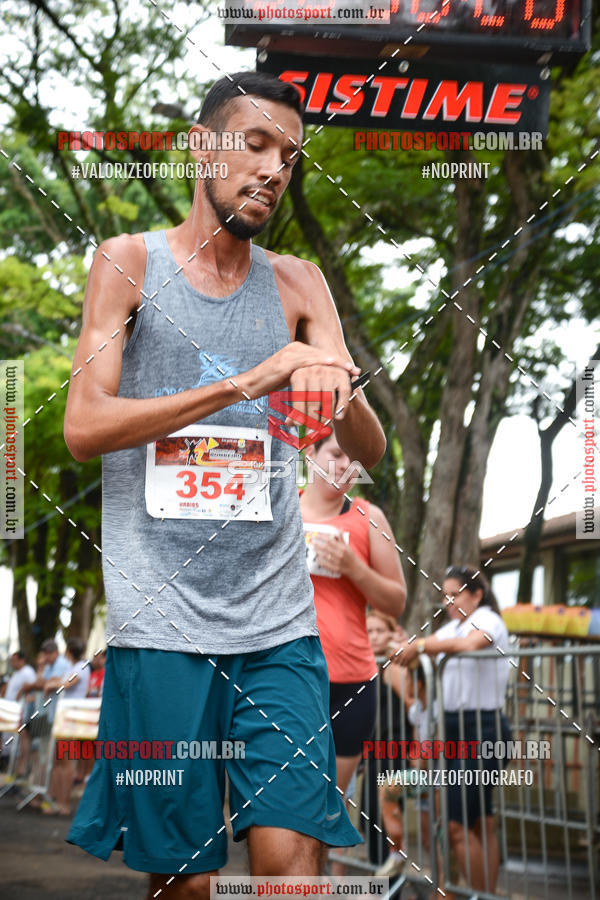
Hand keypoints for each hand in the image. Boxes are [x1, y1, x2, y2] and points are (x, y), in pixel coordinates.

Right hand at [240, 342, 359, 415]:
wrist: (250, 384)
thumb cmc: (269, 383)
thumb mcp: (291, 377)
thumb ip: (304, 375)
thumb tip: (319, 382)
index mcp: (297, 350)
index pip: (321, 356)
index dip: (338, 362)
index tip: (352, 370)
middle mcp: (294, 348)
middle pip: (322, 354)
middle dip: (340, 362)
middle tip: (355, 370)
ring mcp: (290, 353)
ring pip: (317, 356)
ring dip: (335, 363)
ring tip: (349, 369)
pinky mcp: (285, 361)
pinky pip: (307, 360)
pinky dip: (320, 362)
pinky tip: (331, 364)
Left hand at [312, 533, 357, 577]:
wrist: (355, 568)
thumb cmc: (350, 556)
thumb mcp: (347, 546)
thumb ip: (341, 539)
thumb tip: (340, 529)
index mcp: (342, 548)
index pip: (330, 541)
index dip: (322, 537)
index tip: (316, 535)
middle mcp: (339, 554)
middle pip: (326, 547)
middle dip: (317, 544)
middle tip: (312, 541)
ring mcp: (337, 562)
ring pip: (324, 555)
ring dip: (317, 551)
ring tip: (313, 548)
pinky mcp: (335, 569)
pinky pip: (325, 564)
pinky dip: (320, 561)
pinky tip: (317, 558)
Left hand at [390, 641, 419, 667]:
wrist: (417, 646)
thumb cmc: (410, 643)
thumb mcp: (402, 643)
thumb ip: (399, 647)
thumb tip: (396, 649)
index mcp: (397, 649)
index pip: (391, 656)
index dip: (390, 658)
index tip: (390, 659)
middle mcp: (400, 654)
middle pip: (395, 661)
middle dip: (394, 663)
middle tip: (395, 663)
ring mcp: (404, 657)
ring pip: (399, 664)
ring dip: (399, 665)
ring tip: (399, 664)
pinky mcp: (408, 660)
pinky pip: (404, 665)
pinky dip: (403, 666)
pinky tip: (403, 665)